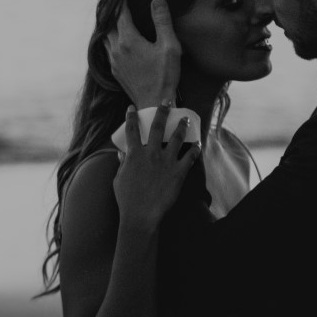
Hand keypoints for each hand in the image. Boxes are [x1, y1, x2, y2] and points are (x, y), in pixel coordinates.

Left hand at [106, 0, 180, 107]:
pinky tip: (112, 37)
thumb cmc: (165, 76)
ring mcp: (113, 60)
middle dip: (108, 7)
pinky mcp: (114, 70)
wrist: (154, 104)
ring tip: (109, 14)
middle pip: (107, 22)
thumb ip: (162, 21)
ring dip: (106, 23)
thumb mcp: (169, 47)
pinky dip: (107, 36)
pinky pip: (106, 48)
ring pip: (104, 35)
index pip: (119, 12)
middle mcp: (117, 48)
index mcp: (129, 40)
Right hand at [113, 103, 200, 226]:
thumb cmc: (127, 199)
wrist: (141, 215)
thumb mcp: (119, 179)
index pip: (131, 130)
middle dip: (162, 111)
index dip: (131, 117)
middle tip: (166, 101)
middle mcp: (151, 153)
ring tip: (185, 119)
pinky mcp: (179, 172)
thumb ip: (122, 164)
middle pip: (157, 127)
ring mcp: (166, 161)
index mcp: (134, 154)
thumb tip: (122, 154)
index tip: (132, 108)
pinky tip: (197, 144)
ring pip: (176, 138)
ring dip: (181, 126)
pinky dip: (194, 149)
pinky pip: (190, 157)